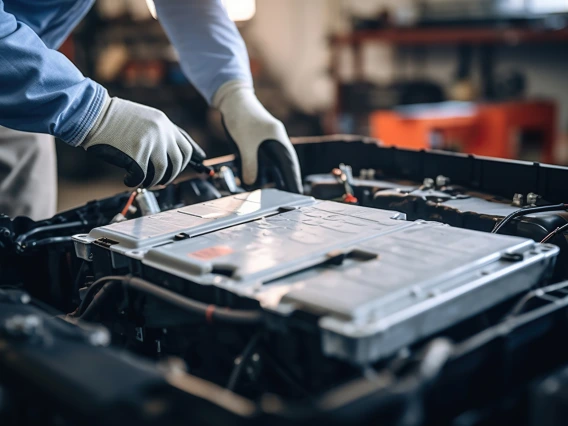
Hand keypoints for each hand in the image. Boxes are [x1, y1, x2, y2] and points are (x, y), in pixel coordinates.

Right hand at [80, 95, 203, 187]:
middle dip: (170, 175)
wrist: (92, 113)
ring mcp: (150, 143)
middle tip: (161, 180)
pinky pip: (142, 177)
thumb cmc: (114, 118)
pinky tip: (128, 179)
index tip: (197, 166)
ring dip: (153, 181)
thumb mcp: (144, 118)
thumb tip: (172, 154)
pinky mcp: (136, 154)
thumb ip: (160, 132)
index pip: (186, 146)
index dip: (190, 160)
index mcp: (164, 123)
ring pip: (162, 172)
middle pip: (178, 162)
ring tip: (144, 181)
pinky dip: (135, 182)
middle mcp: (161, 132)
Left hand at [213, 80, 301, 192]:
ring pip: (275, 164)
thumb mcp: (244, 144)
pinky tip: (258, 181)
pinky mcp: (259, 143)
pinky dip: (263, 171)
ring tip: (276, 194)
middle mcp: (276, 142)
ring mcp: (268, 142)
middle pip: (285, 167)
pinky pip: (265, 160)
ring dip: (274, 178)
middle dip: (287, 182)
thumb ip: (249, 165)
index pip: (289, 166)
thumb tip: (251, 184)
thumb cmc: (241, 117)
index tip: (298, 194)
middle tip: (290, 198)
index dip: (294, 181)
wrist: (232, 99)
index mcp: (279, 140)